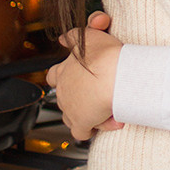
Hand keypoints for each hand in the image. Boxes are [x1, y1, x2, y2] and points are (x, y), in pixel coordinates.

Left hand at [49, 10, 124, 140]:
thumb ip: (74, 36)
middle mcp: (63, 90)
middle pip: (63, 98)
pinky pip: (82, 132)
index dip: (64, 78)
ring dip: (87, 114)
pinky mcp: (80, 123)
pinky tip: (110, 120)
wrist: (116, 75)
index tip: (77, 78)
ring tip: (106, 107)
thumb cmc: (106, 56)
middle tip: (96, 94)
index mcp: (63, 71)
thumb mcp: (89, 36)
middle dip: (79, 98)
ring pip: (71, 117)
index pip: (54, 76)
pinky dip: (96, 128)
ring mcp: (69, 108)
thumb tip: (62, 38)